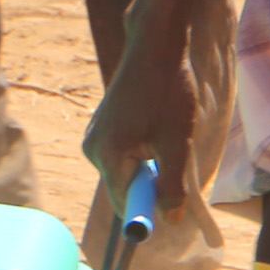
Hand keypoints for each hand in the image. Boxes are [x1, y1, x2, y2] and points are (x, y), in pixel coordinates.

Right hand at [84, 35, 199, 213]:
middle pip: (123, 188)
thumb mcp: (176, 144)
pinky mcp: (101, 127)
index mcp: (108, 154)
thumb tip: (170, 220)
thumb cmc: (168, 94)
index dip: (148, 213)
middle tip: (174, 158)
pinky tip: (155, 127)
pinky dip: (141, 153)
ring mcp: (94, 136)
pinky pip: (122, 156)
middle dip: (150, 184)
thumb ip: (172, 186)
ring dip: (148, 167)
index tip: (171, 212)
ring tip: (165, 136)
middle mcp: (93, 148)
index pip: (124, 203)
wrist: (153, 49)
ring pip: (124, 171)